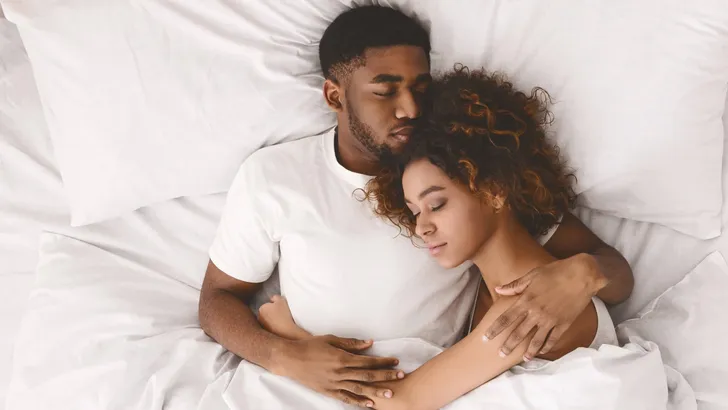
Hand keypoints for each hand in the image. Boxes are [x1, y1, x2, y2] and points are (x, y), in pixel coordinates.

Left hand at [258, 295, 310, 339]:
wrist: (287, 332)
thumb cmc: (284, 315)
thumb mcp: (281, 300)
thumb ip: (275, 297)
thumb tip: (272, 299)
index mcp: (261, 308)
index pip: (268, 304)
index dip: (275, 306)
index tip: (281, 308)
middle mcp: (259, 318)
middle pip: (267, 312)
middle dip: (272, 313)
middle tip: (282, 314)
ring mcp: (262, 327)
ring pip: (268, 320)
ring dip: (273, 320)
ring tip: (282, 321)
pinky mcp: (266, 334)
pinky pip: (271, 327)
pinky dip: (274, 327)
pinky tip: (281, 327)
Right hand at [273, 335, 403, 407]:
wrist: (289, 359)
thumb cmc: (310, 346)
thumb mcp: (330, 339)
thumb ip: (351, 343)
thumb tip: (369, 343)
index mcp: (341, 358)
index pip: (367, 362)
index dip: (383, 362)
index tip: (396, 361)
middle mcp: (339, 372)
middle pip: (367, 376)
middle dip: (386, 376)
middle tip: (401, 376)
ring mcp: (334, 384)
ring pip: (359, 389)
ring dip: (376, 391)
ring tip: (390, 393)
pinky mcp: (328, 391)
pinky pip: (346, 398)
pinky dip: (358, 402)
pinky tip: (369, 404)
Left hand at [484, 254, 605, 359]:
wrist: (582, 274)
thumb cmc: (556, 271)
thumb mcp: (532, 275)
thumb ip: (515, 285)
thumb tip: (498, 289)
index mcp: (526, 300)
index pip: (506, 318)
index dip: (495, 329)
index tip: (485, 338)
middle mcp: (536, 313)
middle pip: (518, 333)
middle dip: (508, 345)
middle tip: (500, 354)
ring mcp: (551, 320)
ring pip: (536, 340)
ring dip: (528, 351)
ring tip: (522, 360)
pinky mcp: (564, 323)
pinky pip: (554, 339)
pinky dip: (547, 347)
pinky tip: (542, 352)